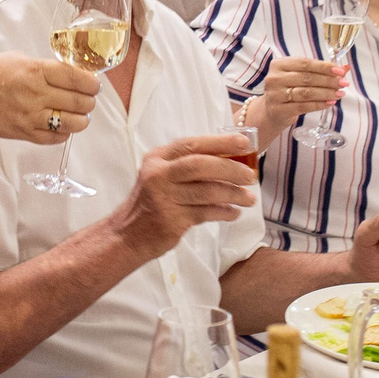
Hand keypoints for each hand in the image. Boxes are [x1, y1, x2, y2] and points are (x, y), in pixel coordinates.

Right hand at [0, 54, 98, 143]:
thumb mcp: (22, 60)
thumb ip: (48, 68)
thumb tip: (74, 76)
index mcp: (35, 71)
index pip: (77, 78)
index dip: (91, 83)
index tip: (94, 84)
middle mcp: (35, 94)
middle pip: (79, 102)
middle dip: (89, 100)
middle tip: (88, 98)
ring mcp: (30, 116)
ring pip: (72, 123)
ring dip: (81, 119)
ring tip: (78, 114)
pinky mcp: (24, 133)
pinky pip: (55, 138)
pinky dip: (64, 133)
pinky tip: (62, 125)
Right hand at [111, 135, 259, 258]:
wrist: (128, 235)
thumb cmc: (151, 202)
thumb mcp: (162, 176)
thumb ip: (188, 167)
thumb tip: (231, 160)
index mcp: (157, 158)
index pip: (192, 144)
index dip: (221, 142)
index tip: (245, 144)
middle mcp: (158, 175)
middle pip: (200, 165)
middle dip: (230, 169)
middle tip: (250, 176)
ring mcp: (164, 198)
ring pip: (207, 191)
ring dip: (233, 194)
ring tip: (249, 198)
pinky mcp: (172, 220)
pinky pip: (206, 213)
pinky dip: (224, 212)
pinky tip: (234, 212)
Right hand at [256, 58, 348, 138]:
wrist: (272, 111)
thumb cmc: (288, 89)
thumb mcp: (300, 76)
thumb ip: (320, 71)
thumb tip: (345, 68)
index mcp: (279, 64)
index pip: (305, 63)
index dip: (324, 67)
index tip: (340, 71)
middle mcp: (274, 78)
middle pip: (307, 78)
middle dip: (328, 81)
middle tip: (344, 83)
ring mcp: (275, 94)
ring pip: (306, 93)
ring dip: (326, 93)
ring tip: (340, 94)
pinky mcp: (279, 110)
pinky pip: (303, 106)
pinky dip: (319, 104)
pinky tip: (330, 103)